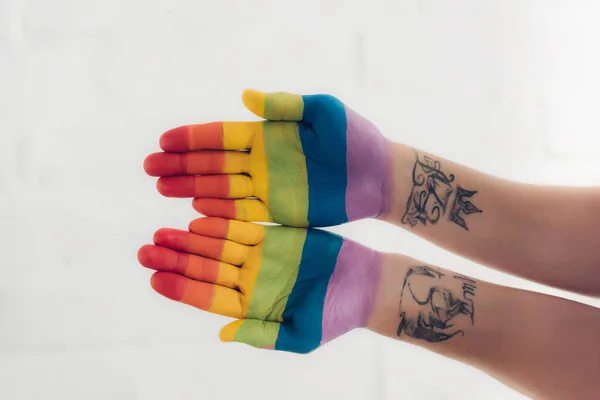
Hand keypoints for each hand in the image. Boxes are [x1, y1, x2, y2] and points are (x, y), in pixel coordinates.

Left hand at [137, 218, 380, 352]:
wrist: (367, 285)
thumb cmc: (338, 315)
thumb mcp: (302, 334)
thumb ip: (262, 334)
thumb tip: (223, 334)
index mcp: (252, 306)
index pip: (208, 296)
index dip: (182, 287)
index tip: (155, 277)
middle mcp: (250, 280)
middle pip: (205, 268)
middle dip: (175, 260)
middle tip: (145, 250)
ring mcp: (260, 256)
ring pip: (217, 245)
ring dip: (189, 240)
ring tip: (161, 232)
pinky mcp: (274, 235)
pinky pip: (242, 226)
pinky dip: (220, 222)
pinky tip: (197, 217)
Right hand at [144, 90, 390, 226]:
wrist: (379, 176)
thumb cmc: (356, 140)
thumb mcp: (325, 112)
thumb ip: (286, 106)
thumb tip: (246, 98)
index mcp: (269, 135)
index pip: (222, 136)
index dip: (193, 139)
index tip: (163, 142)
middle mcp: (262, 161)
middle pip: (213, 163)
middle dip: (182, 165)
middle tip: (150, 169)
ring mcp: (269, 188)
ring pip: (221, 188)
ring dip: (191, 187)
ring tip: (162, 188)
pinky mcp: (279, 211)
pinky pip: (242, 212)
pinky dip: (219, 210)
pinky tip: (195, 210)